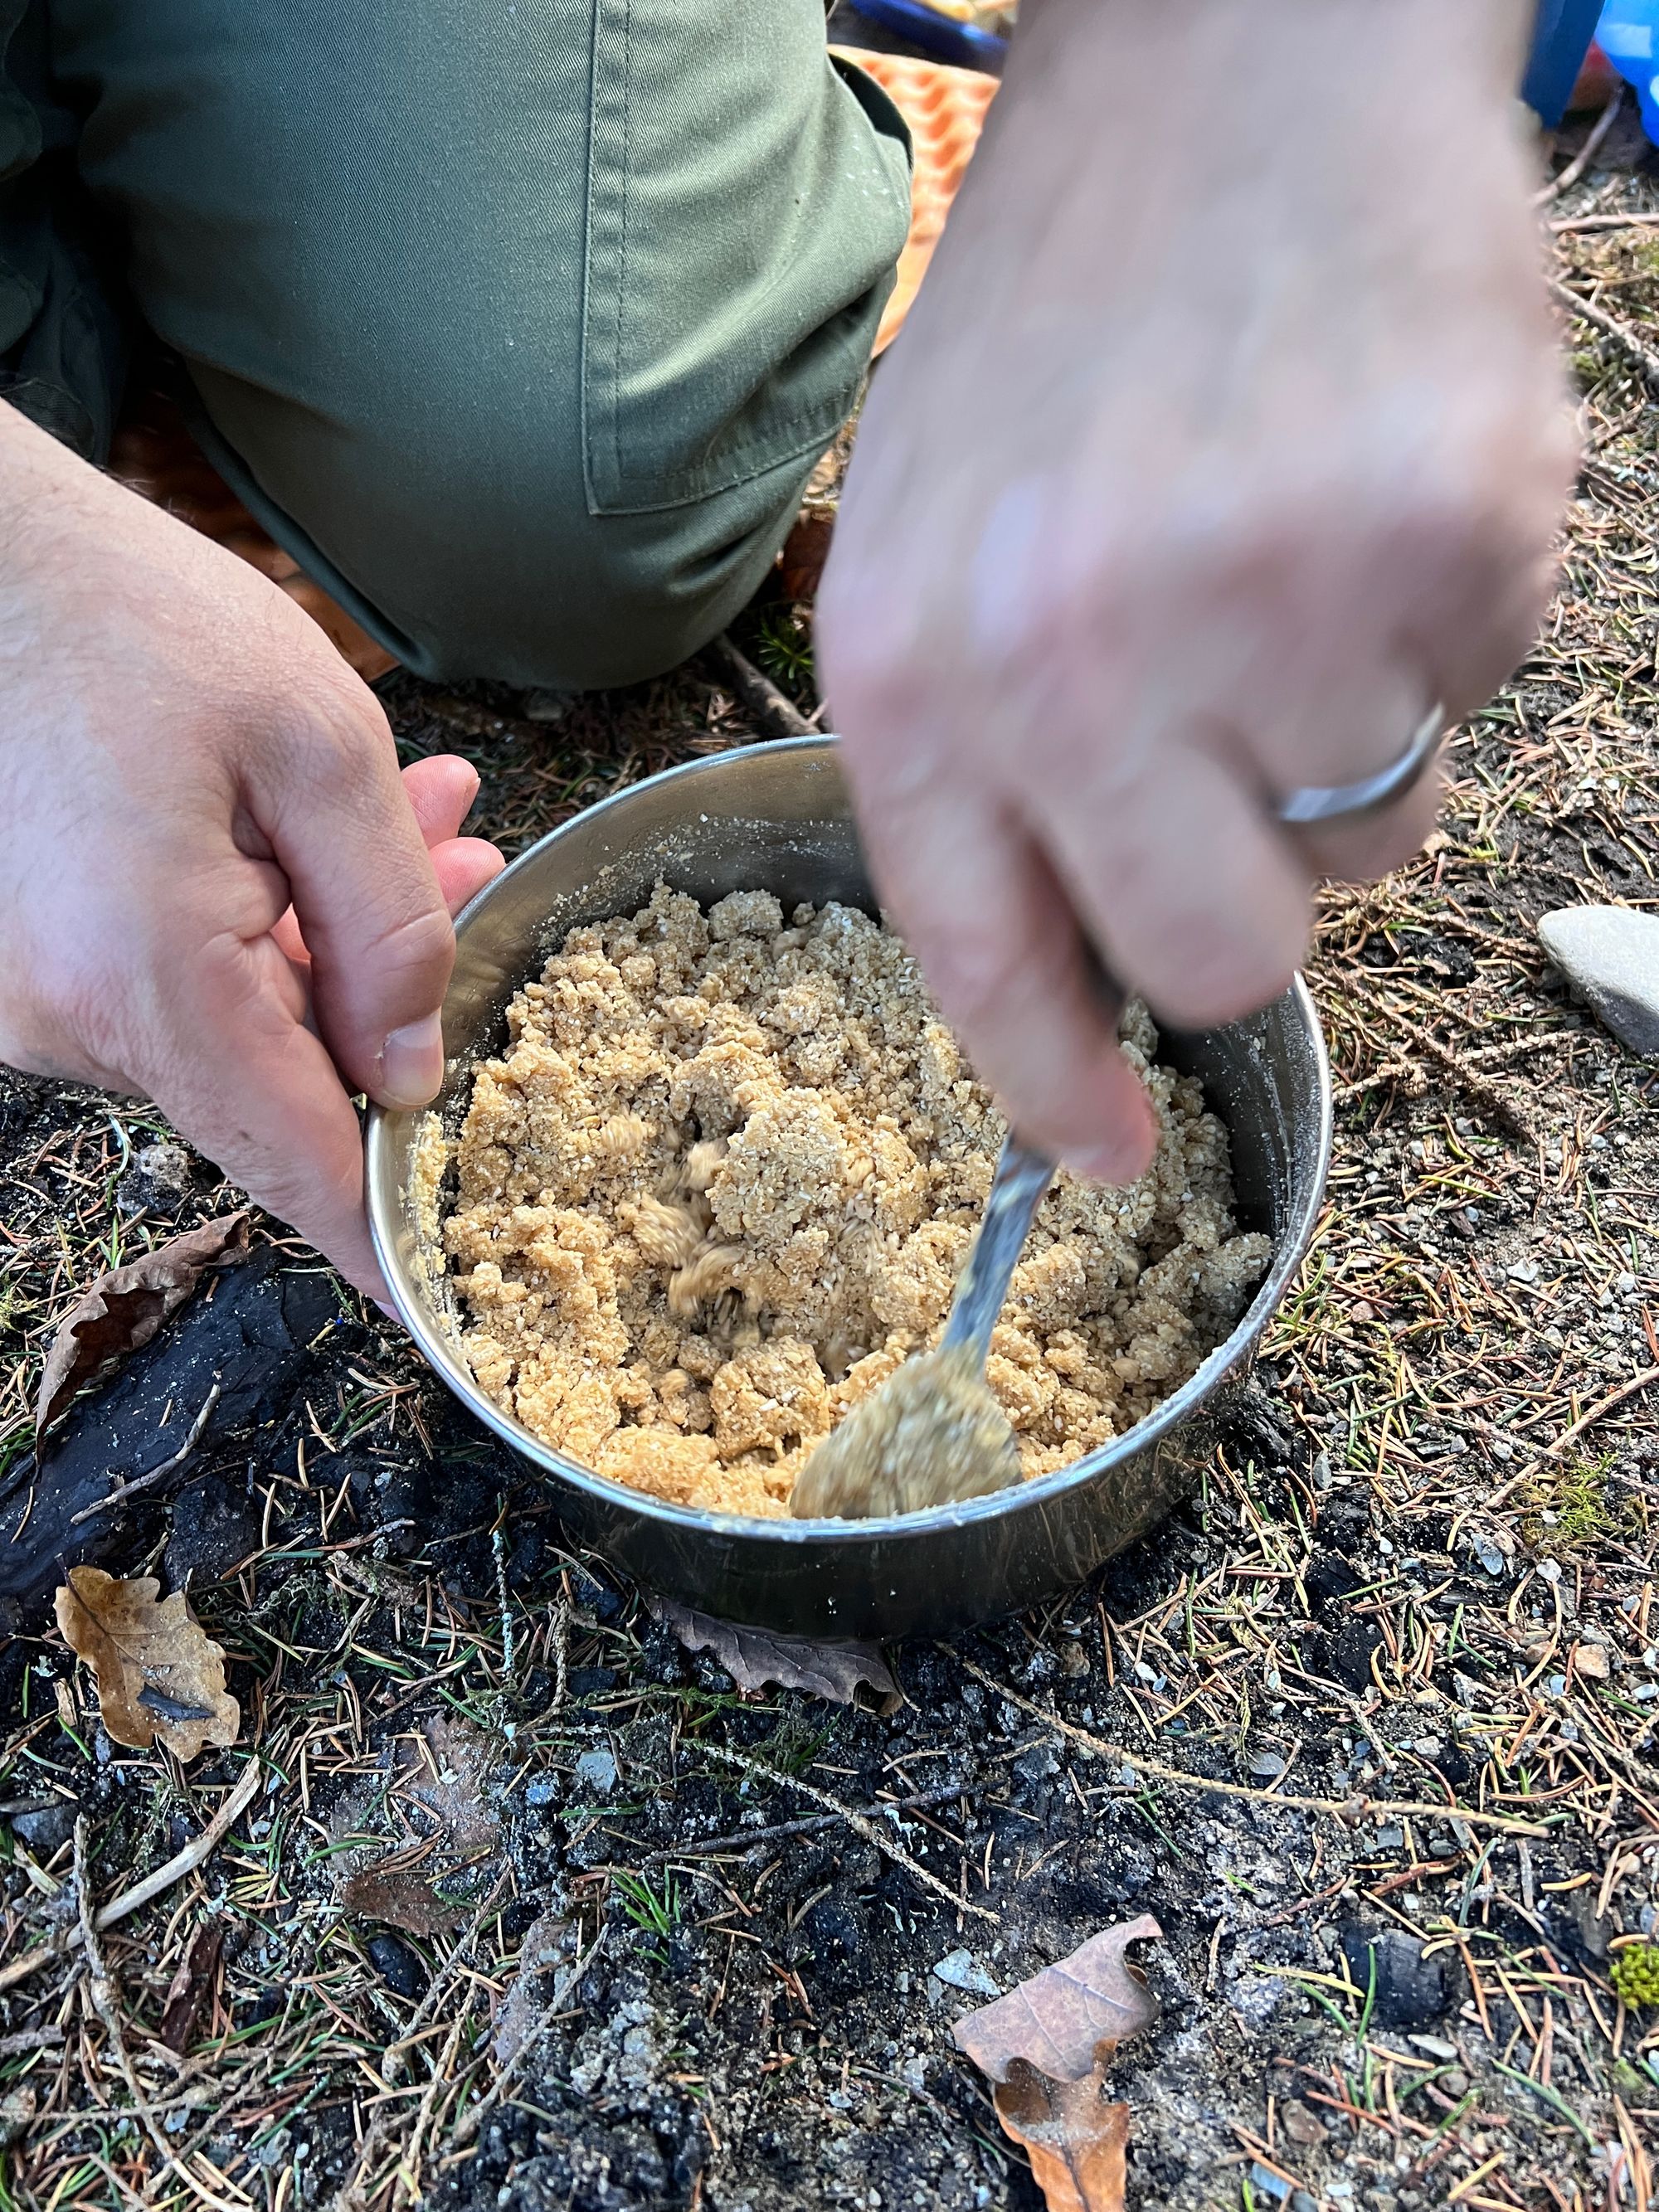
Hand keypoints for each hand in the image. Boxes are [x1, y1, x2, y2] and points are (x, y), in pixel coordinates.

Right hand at [0, 405, 502, 1293]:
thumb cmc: (128, 618)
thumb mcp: (313, 745)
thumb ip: (387, 924)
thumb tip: (412, 1075)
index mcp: (150, 987)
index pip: (297, 1168)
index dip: (385, 1239)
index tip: (450, 1300)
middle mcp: (71, 1024)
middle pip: (283, 1082)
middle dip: (394, 996)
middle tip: (470, 859)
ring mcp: (33, 1002)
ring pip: (238, 1022)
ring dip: (335, 938)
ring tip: (413, 812)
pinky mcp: (26, 966)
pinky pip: (175, 983)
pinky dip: (260, 922)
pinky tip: (311, 826)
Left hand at [820, 0, 1573, 1180]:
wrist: (1233, 54)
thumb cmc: (1071, 320)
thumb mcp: (930, 539)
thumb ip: (985, 754)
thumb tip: (1085, 961)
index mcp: (917, 664)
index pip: (985, 954)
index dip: (1053, 1084)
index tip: (1107, 1159)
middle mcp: (1074, 656)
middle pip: (1219, 958)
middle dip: (1249, 903)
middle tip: (1248, 765)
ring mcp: (1271, 600)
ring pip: (1370, 837)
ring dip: (1345, 733)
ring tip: (1285, 550)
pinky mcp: (1447, 537)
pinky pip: (1475, 700)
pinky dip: (1436, 626)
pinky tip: (1362, 486)